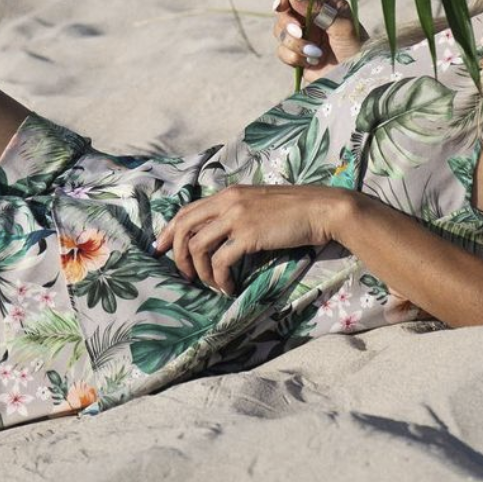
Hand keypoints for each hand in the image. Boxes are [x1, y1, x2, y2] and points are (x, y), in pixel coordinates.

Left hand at [153, 184, 352, 295]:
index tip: (161, 250)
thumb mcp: (258, 203)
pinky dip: (220, 279)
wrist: (321, 209)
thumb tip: (218, 234)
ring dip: (200, 272)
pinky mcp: (249, 235)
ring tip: (212, 285)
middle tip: (186, 276)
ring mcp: (237, 217)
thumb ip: (236, 212)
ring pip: (198, 247)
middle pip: (185, 228)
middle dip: (179, 255)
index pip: (186, 211)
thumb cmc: (294, 210)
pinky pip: (221, 262)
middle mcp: (227, 202)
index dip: (170, 232)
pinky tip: (229, 288)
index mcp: (228, 193)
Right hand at [272, 0, 365, 83]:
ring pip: (281, 32)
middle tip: (300, 34)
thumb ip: (319, 9)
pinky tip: (312, 62)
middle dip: (288, 24)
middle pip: (284, 11)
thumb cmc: (356, 49)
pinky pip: (282, 51)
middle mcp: (312, 18)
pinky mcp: (297, 55)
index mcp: (326, 4)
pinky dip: (294, 57)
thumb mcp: (342, 26)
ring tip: (315, 54)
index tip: (281, 6)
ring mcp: (303, 36)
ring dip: (294, 44)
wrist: (356, 78)